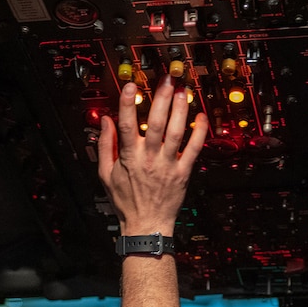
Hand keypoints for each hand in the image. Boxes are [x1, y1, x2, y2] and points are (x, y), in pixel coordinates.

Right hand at [97, 76, 206, 235]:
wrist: (146, 226)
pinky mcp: (183, 173)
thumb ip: (106, 146)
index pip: (128, 125)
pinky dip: (199, 133)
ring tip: (183, 91)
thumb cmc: (126, 202)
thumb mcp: (106, 175)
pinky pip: (193, 150)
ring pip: (176, 133)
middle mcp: (150, 159)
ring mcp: (168, 166)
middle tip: (166, 80)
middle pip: (156, 123)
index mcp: (130, 158)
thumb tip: (106, 122)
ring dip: (180, 110)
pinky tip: (201, 117)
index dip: (128, 104)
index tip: (132, 86)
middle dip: (161, 99)